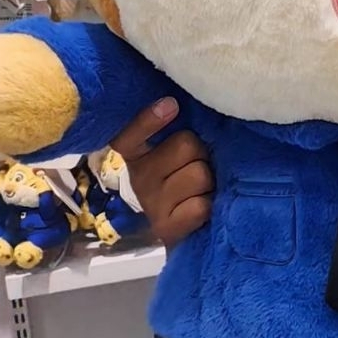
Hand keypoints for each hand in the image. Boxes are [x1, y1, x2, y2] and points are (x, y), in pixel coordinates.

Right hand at [110, 98, 212, 247]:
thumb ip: (181, 134)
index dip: (146, 121)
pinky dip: (208, 206)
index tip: (170, 105)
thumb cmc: (188, 183)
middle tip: (199, 169)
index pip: (129, 136)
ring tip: (202, 191)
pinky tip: (202, 210)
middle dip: (202, 155)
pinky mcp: (165, 228)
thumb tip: (188, 110)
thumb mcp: (179, 155)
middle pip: (186, 145)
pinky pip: (199, 206)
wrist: (188, 233)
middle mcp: (139, 177)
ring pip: (198, 174)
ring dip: (209, 182)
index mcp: (138, 155)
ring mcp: (151, 204)